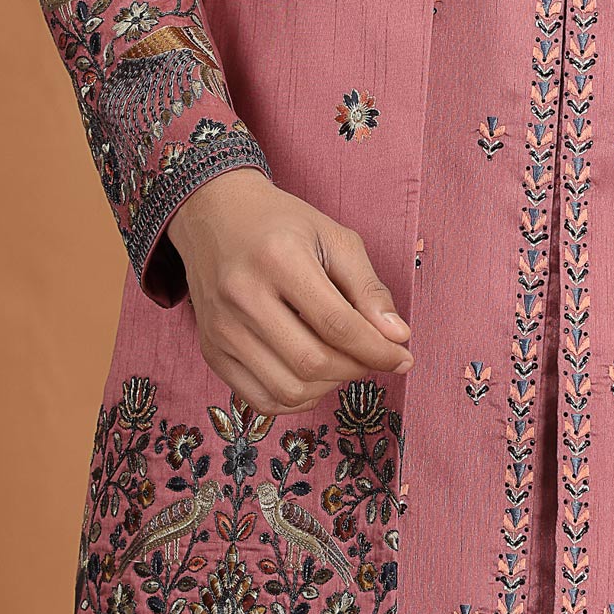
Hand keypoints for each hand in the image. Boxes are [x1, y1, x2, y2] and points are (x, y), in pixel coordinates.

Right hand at [164, 169, 413, 417]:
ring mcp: (221, 327)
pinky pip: (260, 399)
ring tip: (341, 362)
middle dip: (356, 368)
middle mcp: (243, 295)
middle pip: (313, 362)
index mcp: (278, 258)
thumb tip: (397, 337)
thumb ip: (368, 288)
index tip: (402, 357)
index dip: (378, 350)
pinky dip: (296, 398)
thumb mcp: (334, 238)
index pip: (338, 325)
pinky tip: (311, 376)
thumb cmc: (281, 224)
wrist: (215, 214)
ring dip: (328, 387)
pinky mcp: (211, 350)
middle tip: (372, 355)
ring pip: (288, 389)